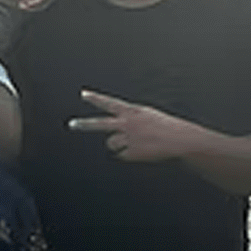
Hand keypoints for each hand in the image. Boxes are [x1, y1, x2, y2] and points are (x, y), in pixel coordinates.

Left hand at [71, 89, 193, 163]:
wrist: (179, 140)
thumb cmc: (167, 127)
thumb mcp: (148, 115)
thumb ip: (131, 119)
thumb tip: (117, 127)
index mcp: (132, 111)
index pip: (109, 103)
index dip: (96, 99)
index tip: (83, 94)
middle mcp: (126, 124)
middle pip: (99, 124)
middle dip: (84, 124)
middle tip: (71, 124)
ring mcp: (127, 138)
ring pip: (111, 144)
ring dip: (118, 145)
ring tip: (134, 144)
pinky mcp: (130, 153)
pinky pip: (122, 155)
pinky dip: (129, 155)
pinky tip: (142, 152)